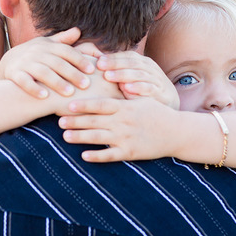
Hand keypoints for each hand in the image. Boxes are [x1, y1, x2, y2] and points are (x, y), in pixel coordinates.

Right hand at [0, 27, 99, 98]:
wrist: (7, 62)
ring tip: (69, 93)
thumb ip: (63, 40)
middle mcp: (37, 52)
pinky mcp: (14, 73)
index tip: (92, 70)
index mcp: (48, 46)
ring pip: (42, 72)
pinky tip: (44, 97)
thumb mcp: (47, 45)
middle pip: (57, 63)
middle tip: (86, 85)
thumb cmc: (35, 55)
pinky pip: (24, 81)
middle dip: (72, 73)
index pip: (66, 51)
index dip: (79, 59)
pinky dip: (34, 88)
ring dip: (56, 82)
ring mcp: (25, 63)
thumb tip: (78, 30)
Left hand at [58, 98, 177, 161]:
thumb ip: (124, 93)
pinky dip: (97, 156)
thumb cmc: (157, 113)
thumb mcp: (142, 99)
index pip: (100, 105)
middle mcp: (123, 122)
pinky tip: (84, 156)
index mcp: (125, 107)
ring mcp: (126, 137)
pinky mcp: (130, 152)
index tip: (68, 105)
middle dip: (75, 121)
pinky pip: (110, 155)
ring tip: (65, 136)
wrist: (176, 132)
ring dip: (80, 137)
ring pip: (98, 138)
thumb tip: (109, 80)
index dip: (83, 105)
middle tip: (58, 120)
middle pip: (94, 121)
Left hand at [97, 51, 179, 108]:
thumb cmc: (144, 92)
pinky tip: (127, 89)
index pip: (127, 56)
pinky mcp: (162, 93)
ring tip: (109, 76)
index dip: (113, 57)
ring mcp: (157, 80)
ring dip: (123, 74)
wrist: (169, 104)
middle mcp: (150, 68)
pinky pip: (150, 88)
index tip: (97, 61)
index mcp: (143, 63)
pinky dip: (138, 88)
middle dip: (115, 64)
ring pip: (140, 74)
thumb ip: (118, 72)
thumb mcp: (133, 79)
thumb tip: (95, 63)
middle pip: (132, 63)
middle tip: (100, 66)